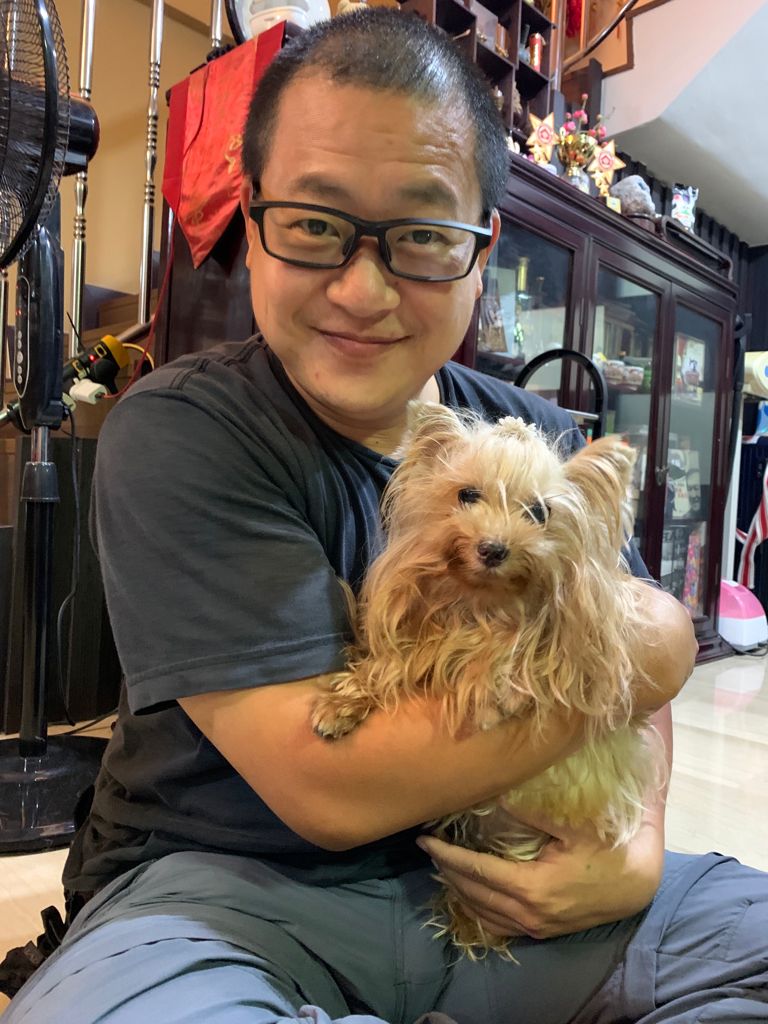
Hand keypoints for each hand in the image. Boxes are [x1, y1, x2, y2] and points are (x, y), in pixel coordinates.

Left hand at [417, 812, 663, 940]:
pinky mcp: (542, 931)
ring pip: (482, 913)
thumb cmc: (606, 850)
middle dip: (447, 871)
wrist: (636, 886)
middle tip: (429, 848)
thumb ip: (533, 811)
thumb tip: (496, 793)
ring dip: (458, 891)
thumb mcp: (573, 826)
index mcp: (533, 887)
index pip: (476, 871)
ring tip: (443, 867)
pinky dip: (478, 910)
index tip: (425, 840)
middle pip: (473, 893)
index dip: (447, 856)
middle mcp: (529, 913)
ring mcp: (536, 926)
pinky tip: (469, 893)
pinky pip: (499, 926)